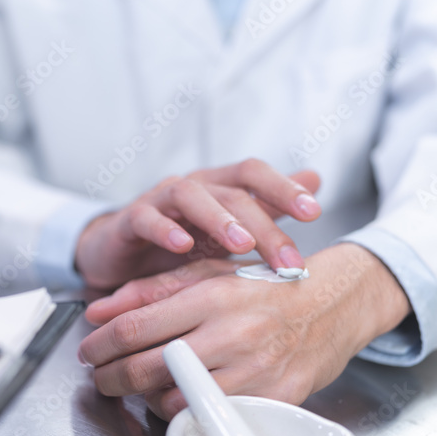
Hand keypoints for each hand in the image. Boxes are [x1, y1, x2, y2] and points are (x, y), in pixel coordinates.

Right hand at [74, 159, 322, 289]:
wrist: (121, 257)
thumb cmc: (179, 242)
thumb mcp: (228, 229)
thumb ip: (267, 206)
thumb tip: (316, 178)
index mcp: (218, 187)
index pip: (254, 175)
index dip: (284, 188)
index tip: (314, 213)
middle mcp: (192, 186)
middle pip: (231, 193)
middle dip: (263, 226)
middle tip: (287, 260)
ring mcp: (158, 201)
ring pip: (190, 196)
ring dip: (218, 219)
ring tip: (241, 244)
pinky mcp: (128, 221)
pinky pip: (146, 218)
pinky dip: (164, 229)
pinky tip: (182, 245)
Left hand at [78, 245, 410, 419]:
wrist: (333, 305)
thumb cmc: (264, 288)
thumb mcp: (208, 274)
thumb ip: (149, 291)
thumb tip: (98, 312)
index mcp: (213, 297)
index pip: (136, 328)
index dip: (100, 345)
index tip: (87, 351)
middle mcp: (233, 334)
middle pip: (147, 369)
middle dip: (110, 378)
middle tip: (99, 377)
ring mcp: (255, 372)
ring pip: (175, 401)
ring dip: (145, 399)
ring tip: (139, 387)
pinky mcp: (273, 400)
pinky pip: (212, 419)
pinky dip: (185, 413)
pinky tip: (178, 398)